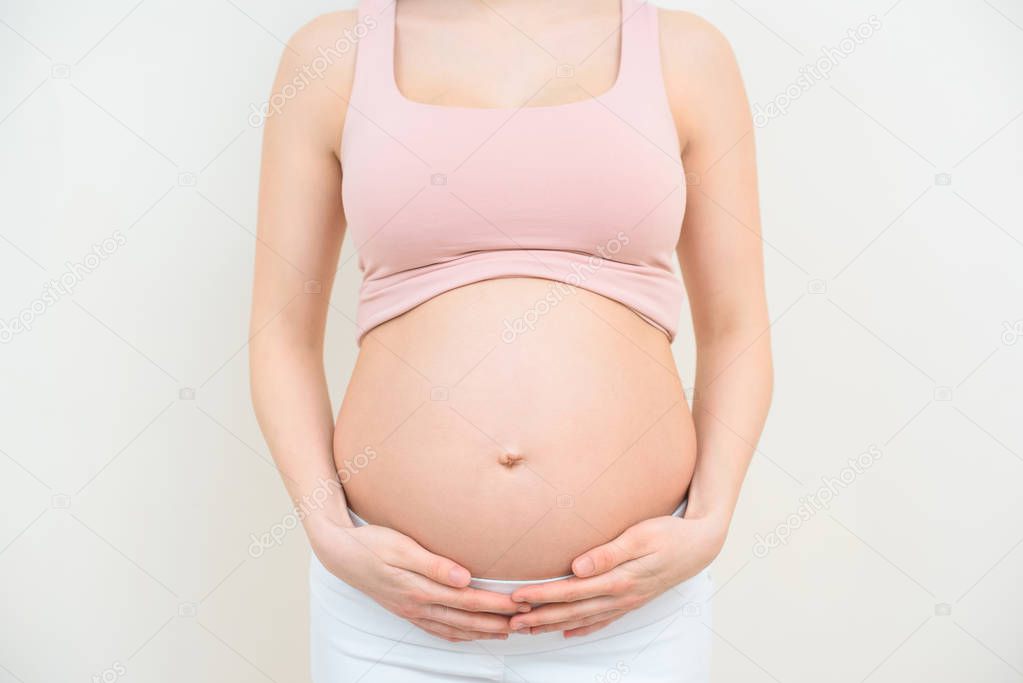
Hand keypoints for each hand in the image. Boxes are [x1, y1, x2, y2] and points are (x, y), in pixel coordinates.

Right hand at [310, 519, 527, 641]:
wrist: (340, 554)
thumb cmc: (371, 544)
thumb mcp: (402, 547)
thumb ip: (434, 564)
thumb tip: (464, 577)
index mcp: (420, 589)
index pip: (468, 600)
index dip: (496, 604)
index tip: (520, 603)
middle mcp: (418, 605)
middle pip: (466, 620)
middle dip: (497, 622)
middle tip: (524, 621)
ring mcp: (411, 611)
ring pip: (454, 629)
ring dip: (481, 632)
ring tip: (506, 631)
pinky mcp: (406, 610)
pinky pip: (438, 630)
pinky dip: (459, 635)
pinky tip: (468, 633)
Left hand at [507, 513, 725, 636]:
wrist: (700, 544)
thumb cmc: (669, 534)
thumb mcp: (640, 536)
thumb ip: (608, 553)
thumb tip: (578, 566)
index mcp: (619, 579)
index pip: (571, 591)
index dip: (543, 596)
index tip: (517, 598)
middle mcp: (620, 595)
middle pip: (572, 610)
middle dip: (540, 617)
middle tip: (511, 622)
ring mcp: (627, 601)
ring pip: (584, 618)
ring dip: (554, 624)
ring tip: (529, 629)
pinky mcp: (632, 599)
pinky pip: (603, 619)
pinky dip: (583, 627)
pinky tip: (568, 632)